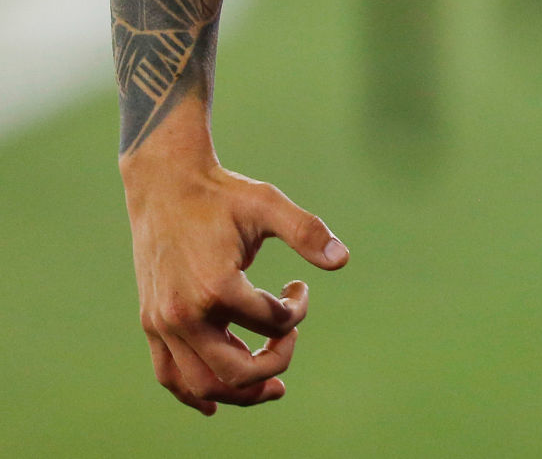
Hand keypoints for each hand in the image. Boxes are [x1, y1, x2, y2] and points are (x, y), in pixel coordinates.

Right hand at [123, 157, 347, 413]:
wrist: (165, 185)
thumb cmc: (221, 195)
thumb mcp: (269, 205)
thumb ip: (307, 232)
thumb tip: (342, 260)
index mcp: (216, 286)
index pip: (272, 323)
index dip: (298, 310)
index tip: (300, 285)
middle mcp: (184, 313)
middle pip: (236, 372)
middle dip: (275, 363)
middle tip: (290, 342)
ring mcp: (163, 323)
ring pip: (202, 383)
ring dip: (241, 391)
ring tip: (272, 386)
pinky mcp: (152, 323)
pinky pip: (168, 375)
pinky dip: (192, 394)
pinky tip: (214, 404)